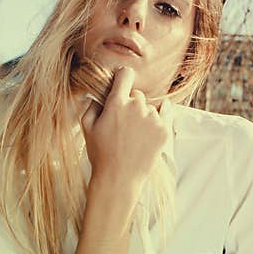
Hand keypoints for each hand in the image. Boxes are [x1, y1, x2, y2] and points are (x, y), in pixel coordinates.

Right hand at [80, 66, 169, 194]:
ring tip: (134, 136)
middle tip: (124, 124)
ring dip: (144, 115)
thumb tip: (99, 93)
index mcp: (117, 103)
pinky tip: (150, 128)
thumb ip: (93, 104)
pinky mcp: (164, 130)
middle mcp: (137, 107)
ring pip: (150, 107)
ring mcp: (152, 119)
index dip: (123, 78)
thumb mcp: (86, 127)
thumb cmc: (100, 154)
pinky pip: (166, 113)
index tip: (122, 84)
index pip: (125, 74)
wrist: (119, 179)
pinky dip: (159, 118)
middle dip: (131, 104)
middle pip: (137, 95)